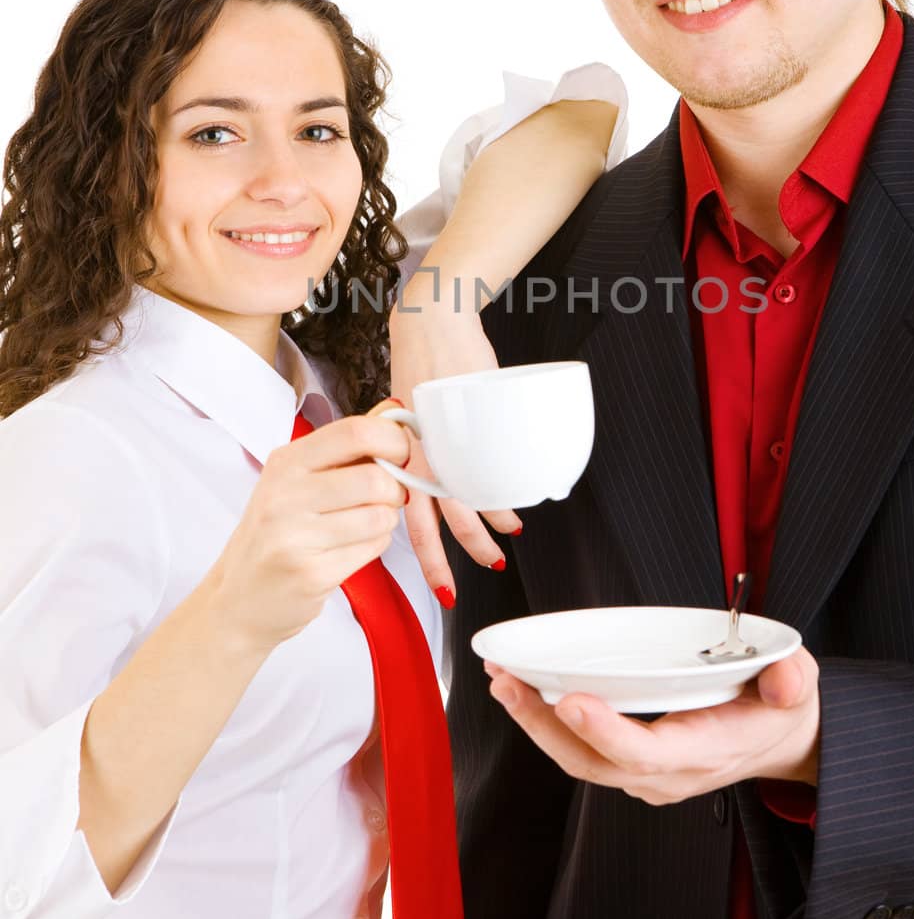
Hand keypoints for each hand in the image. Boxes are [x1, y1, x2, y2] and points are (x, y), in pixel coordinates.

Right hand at [208, 414, 409, 654]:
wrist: (238, 601)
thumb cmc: (275, 534)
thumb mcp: (297, 481)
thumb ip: (345, 447)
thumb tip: (394, 410)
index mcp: (285, 462)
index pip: (355, 432)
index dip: (393, 440)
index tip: (400, 453)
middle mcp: (284, 495)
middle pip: (375, 478)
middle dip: (396, 488)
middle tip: (389, 496)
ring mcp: (294, 536)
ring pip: (380, 515)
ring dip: (386, 520)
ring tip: (366, 524)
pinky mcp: (311, 574)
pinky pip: (372, 548)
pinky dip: (375, 545)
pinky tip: (352, 548)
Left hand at [387, 296, 521, 600]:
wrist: (432, 321)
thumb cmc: (425, 364)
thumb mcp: (413, 409)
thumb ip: (423, 440)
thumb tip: (448, 464)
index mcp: (396, 457)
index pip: (398, 515)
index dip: (413, 552)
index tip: (426, 579)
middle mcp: (412, 458)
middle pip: (421, 524)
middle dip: (441, 564)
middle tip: (452, 597)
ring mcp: (438, 446)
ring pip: (456, 507)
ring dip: (479, 537)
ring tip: (498, 554)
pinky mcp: (461, 430)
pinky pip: (479, 477)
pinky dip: (498, 502)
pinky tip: (511, 517)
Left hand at [484, 648, 819, 802]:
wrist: (778, 738)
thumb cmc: (780, 705)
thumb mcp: (800, 685)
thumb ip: (792, 679)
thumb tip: (784, 678)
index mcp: (707, 752)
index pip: (647, 753)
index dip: (606, 731)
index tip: (571, 698)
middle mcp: (668, 773)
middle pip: (594, 762)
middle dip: (545, 725)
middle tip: (509, 683)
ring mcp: (645, 774)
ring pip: (578, 760)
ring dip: (535, 723)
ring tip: (502, 681)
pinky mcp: (630, 764)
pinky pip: (579, 750)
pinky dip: (546, 722)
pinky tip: (521, 689)